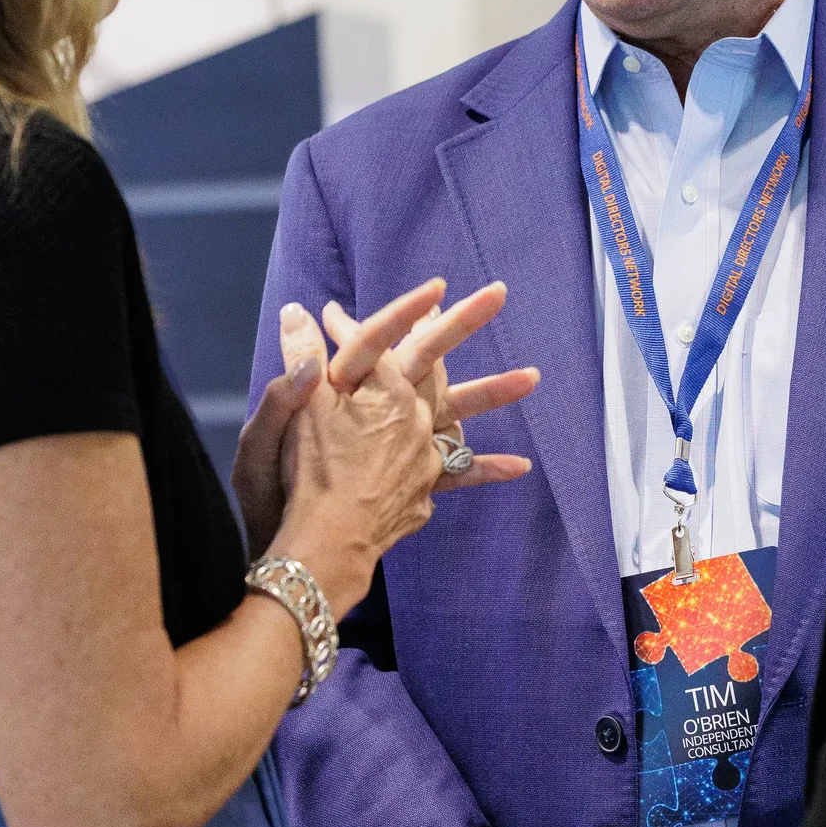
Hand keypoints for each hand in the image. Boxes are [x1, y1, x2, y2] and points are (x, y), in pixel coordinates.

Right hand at [233, 281, 535, 557]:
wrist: (327, 543)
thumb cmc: (304, 476)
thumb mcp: (291, 414)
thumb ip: (299, 359)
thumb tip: (297, 311)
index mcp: (379, 390)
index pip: (386, 335)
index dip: (402, 309)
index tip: (431, 282)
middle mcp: (410, 414)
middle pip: (434, 360)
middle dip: (459, 323)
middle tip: (496, 293)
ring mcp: (423, 450)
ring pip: (461, 410)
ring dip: (497, 391)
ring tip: (534, 376)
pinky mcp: (426, 484)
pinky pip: (462, 471)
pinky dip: (489, 468)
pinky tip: (521, 465)